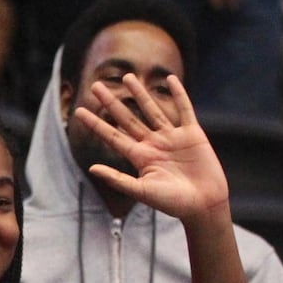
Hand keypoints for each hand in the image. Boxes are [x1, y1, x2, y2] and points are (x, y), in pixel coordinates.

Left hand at [76, 72, 230, 224]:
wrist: (203, 205)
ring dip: (140, 93)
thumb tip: (91, 168)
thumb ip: (117, 179)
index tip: (78, 112)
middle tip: (95, 86)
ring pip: (153, 110)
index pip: (112, 136)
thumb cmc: (173, 203)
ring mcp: (172, 138)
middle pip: (127, 118)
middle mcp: (153, 144)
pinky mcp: (193, 134)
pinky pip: (185, 110)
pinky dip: (179, 94)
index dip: (96, 124)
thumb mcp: (142, 191)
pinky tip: (171, 79)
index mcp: (139, 157)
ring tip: (127, 77)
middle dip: (112, 102)